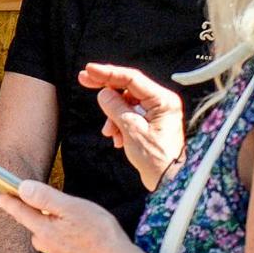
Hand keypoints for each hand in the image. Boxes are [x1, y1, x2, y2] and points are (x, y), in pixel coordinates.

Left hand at [0, 180, 133, 252]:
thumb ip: (45, 198)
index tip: (0, 196)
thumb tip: (23, 188)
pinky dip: (67, 241)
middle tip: (46, 205)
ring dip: (53, 229)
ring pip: (49, 238)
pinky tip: (81, 238)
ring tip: (70, 221)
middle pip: (35, 226)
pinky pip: (62, 248)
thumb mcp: (71, 208)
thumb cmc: (99, 234)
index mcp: (45, 230)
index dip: (10, 202)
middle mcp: (48, 245)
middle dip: (36, 216)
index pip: (21, 212)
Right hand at [80, 64, 185, 190]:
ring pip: (126, 103)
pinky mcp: (151, 124)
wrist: (168, 182)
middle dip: (106, 90)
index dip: (108, 73)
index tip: (90, 70)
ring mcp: (157, 114)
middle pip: (128, 88)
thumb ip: (115, 107)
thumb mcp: (131, 130)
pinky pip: (129, 116)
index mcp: (163, 100)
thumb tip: (104, 93)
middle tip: (84, 80)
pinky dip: (119, 125)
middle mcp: (162, 103)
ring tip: (109, 132)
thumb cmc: (157, 159)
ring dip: (113, 116)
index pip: (132, 78)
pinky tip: (117, 139)